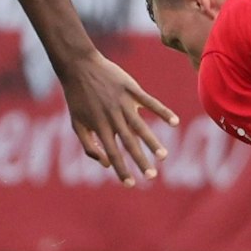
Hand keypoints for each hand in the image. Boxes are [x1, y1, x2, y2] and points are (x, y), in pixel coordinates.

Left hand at [57, 53, 180, 186]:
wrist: (78, 66)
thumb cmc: (77, 97)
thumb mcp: (76, 123)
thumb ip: (89, 146)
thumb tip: (106, 164)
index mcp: (99, 126)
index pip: (112, 153)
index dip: (121, 170)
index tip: (131, 184)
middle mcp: (112, 117)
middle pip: (129, 143)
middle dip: (141, 161)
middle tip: (152, 177)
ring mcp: (123, 103)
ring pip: (140, 126)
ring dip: (152, 142)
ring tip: (163, 156)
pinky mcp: (130, 89)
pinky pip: (150, 102)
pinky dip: (163, 112)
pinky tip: (174, 122)